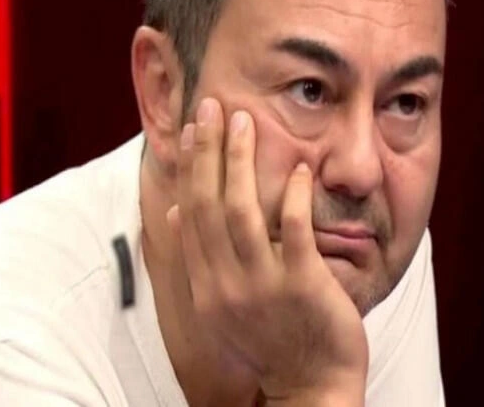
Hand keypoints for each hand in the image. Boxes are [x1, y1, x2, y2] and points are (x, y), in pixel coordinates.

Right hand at [167, 98, 367, 403]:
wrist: (309, 388)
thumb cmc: (270, 342)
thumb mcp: (219, 306)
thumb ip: (198, 258)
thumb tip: (174, 210)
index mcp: (205, 284)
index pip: (189, 212)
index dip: (190, 166)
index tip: (192, 128)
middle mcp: (225, 282)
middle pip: (208, 203)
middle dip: (207, 150)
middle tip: (211, 105)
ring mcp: (262, 284)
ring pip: (242, 210)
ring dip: (241, 161)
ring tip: (244, 121)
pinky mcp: (302, 286)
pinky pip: (294, 232)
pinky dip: (293, 196)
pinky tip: (298, 168)